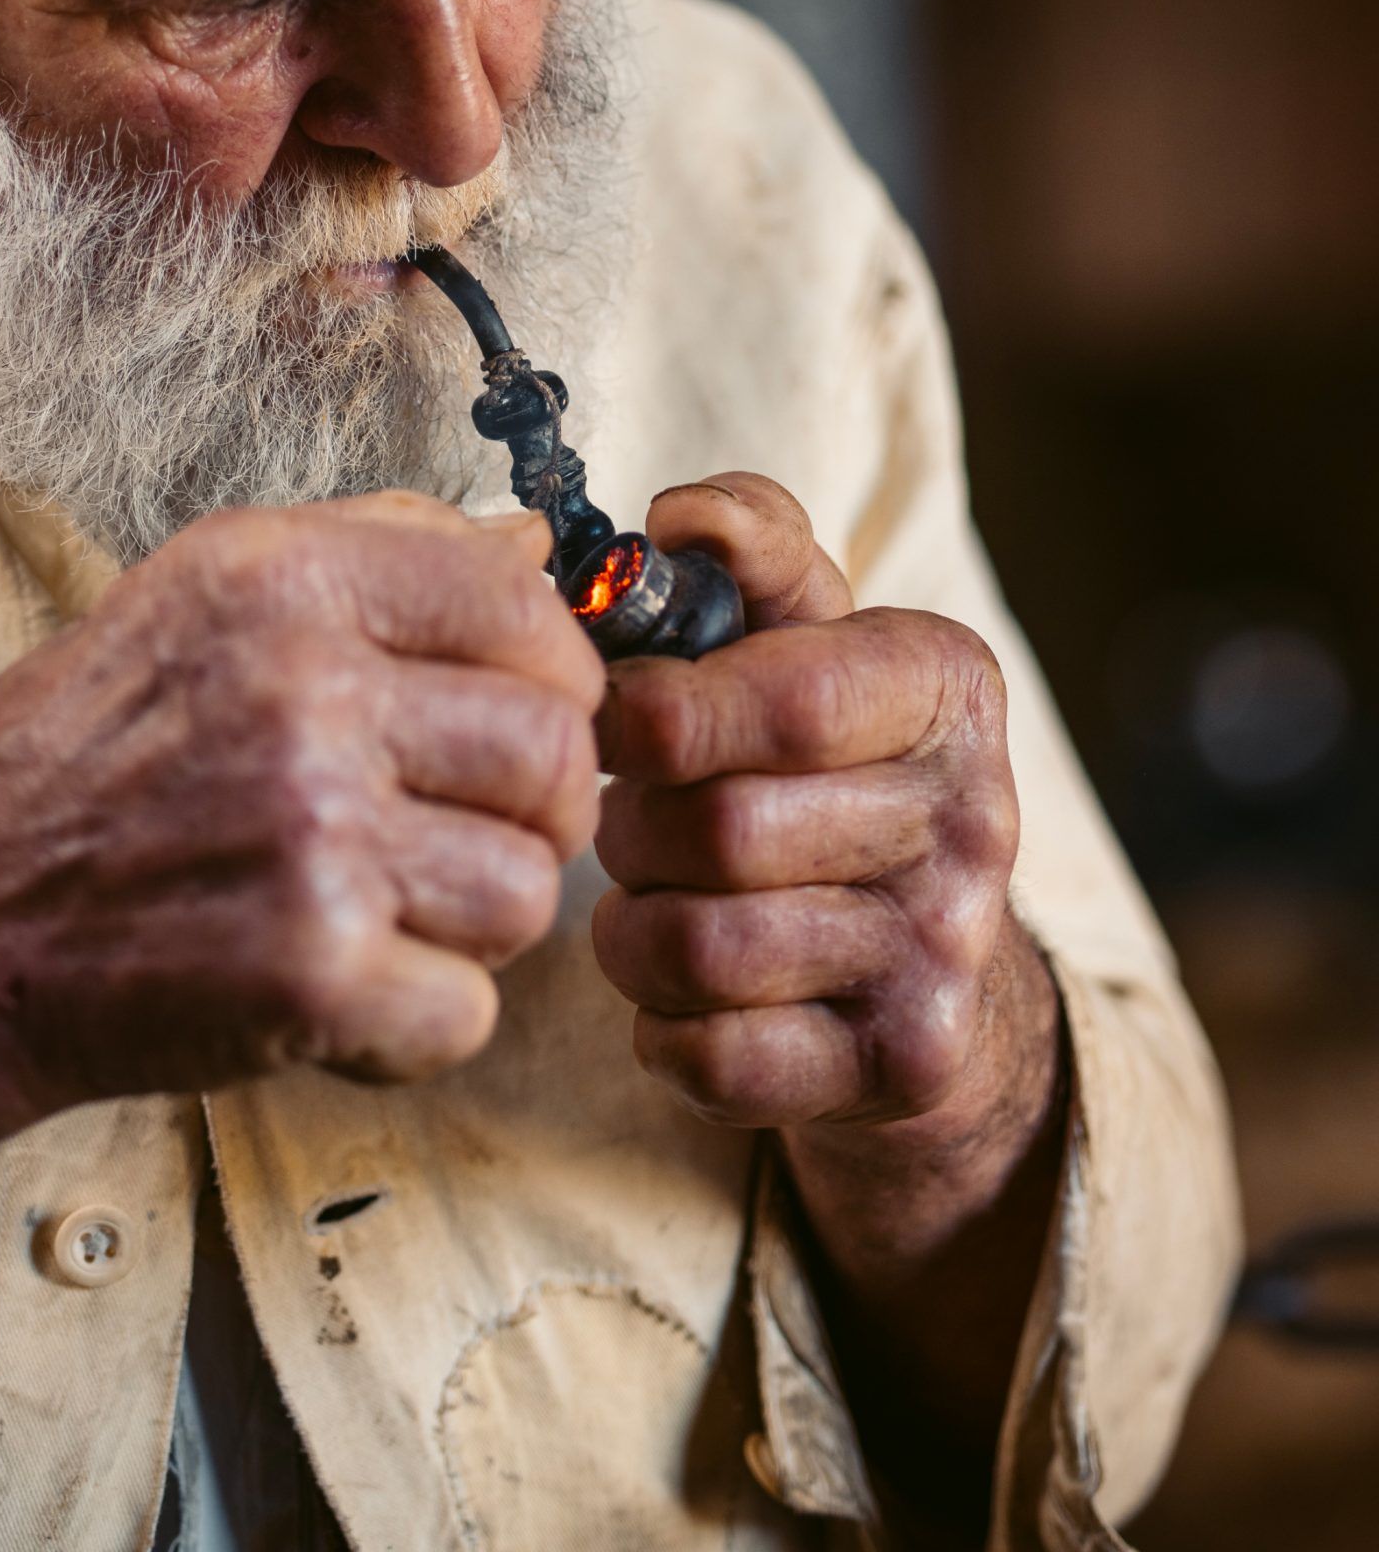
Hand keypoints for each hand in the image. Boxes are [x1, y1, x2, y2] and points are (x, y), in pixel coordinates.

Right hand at [0, 491, 603, 1409]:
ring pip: (531, 893)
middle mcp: (306, 694)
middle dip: (532, 808)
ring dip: (472, 922)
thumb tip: (530, 549)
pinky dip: (415, 1023)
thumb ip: (376, 550)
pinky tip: (339, 988)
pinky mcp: (310, 977)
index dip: (550, 675)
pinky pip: (469, 1012)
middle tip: (460, 830)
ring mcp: (314, 839)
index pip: (526, 608)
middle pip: (556, 753)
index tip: (518, 712)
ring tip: (378, 907)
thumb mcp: (202, 591)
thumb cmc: (80, 760)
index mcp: (285, 580)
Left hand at [591, 473, 1024, 1130]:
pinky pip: (711, 1056)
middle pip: (720, 830)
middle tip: (633, 817)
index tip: (612, 719)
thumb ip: (747, 546)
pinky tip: (685, 987)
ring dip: (632, 926)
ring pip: (701, 947)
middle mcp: (973, 819)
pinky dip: (661, 1024)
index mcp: (946, 686)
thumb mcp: (803, 627)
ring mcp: (944, 954)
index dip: (661, 714)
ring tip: (651, 896)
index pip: (788, 701)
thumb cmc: (824, 753)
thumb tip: (682, 518)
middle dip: (634, 825)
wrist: (931, 951)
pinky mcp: (900, 1066)